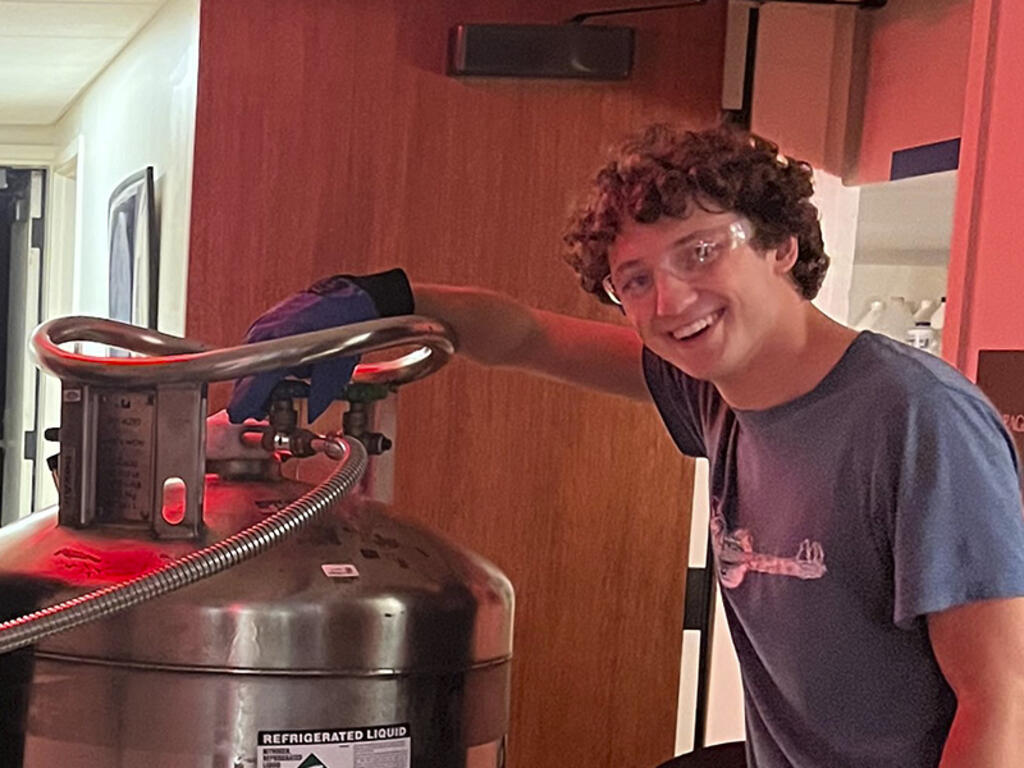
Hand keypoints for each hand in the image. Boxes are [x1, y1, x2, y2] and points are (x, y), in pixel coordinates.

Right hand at [226, 269, 412, 422]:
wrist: (347, 297)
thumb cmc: (343, 323)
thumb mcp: (338, 368)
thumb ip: (321, 393)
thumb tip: (313, 412)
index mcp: (281, 345)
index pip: (253, 381)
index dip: (245, 401)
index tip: (240, 413)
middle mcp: (266, 332)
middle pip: (247, 372)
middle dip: (252, 394)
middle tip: (259, 409)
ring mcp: (264, 324)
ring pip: (252, 360)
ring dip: (262, 377)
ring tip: (280, 388)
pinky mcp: (268, 321)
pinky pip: (259, 347)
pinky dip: (267, 361)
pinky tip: (285, 368)